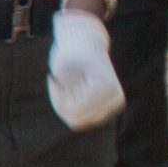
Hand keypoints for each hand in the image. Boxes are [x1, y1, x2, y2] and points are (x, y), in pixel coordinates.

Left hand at [47, 9, 124, 131]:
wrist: (87, 43)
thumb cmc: (72, 52)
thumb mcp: (61, 67)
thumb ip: (64, 96)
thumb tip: (74, 123)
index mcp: (106, 89)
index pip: (72, 111)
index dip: (56, 97)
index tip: (52, 78)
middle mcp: (115, 100)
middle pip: (76, 120)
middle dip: (61, 103)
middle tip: (57, 83)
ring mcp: (113, 105)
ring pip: (79, 121)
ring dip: (66, 106)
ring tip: (66, 86)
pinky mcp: (108, 107)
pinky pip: (83, 117)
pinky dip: (72, 106)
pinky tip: (72, 91)